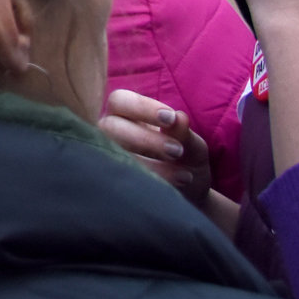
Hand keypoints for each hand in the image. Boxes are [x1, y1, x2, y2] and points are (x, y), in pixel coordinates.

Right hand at [99, 89, 212, 207]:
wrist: (188, 197)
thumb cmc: (185, 161)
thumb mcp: (192, 147)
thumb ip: (185, 134)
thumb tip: (180, 117)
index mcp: (125, 115)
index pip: (120, 101)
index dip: (141, 107)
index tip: (170, 118)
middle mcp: (109, 134)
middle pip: (109, 127)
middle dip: (144, 139)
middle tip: (176, 151)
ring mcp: (106, 158)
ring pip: (112, 155)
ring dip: (148, 164)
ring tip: (184, 176)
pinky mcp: (110, 182)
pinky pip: (119, 181)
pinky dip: (149, 184)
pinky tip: (174, 189)